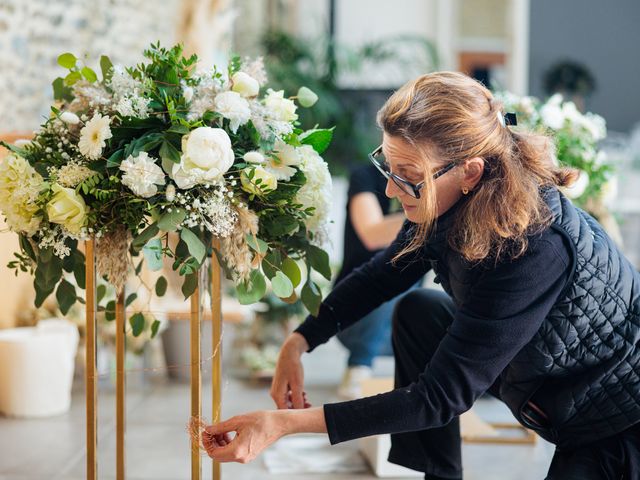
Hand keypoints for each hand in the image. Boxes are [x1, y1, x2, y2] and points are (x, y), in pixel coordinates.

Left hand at [203, 408, 326, 462]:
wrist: (278, 424)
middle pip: (218, 455)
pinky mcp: (248, 454)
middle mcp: (241, 458)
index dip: (206, 443)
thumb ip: (220, 427)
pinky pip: (233, 452)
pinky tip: (228, 432)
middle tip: (210, 430)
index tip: (205, 432)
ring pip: (225, 454)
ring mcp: (245, 457)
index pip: (214, 453)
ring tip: (220, 429)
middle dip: (212, 443)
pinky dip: (227, 443)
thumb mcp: (237, 421)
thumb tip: (208, 430)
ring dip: (219, 443)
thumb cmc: (261, 421)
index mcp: (237, 451)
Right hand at [270, 333, 310, 408]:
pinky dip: (296, 396)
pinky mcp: (282, 387)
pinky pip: (288, 396)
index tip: (306, 412)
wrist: (289, 352)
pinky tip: (303, 393)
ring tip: (307, 398)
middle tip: (309, 404)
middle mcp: (275, 394)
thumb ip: (298, 399)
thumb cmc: (292, 367)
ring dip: (298, 401)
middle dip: (298, 407)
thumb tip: (299, 412)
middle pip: (287, 408)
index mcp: (277, 395)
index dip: (296, 414)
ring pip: (288, 402)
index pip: (285, 412)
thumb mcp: (297, 384)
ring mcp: (278, 390)